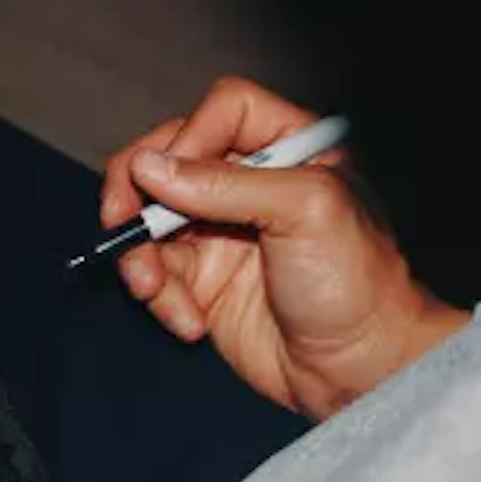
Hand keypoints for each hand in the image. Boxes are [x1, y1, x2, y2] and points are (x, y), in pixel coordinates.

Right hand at [101, 77, 467, 419]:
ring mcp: (222, 231)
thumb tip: (149, 166)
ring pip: (149, 216)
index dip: (191, 136)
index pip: (224, 110)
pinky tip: (189, 320)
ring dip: (139, 253)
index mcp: (291, 149)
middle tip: (122, 218)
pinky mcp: (203, 280)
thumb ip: (224, 183)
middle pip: (169, 156)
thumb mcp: (304, 211)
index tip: (174, 176)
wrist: (358, 371)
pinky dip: (158, 295)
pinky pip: (153, 270)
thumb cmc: (357, 285)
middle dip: (137, 189)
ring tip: (152, 286)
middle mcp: (251, 183)